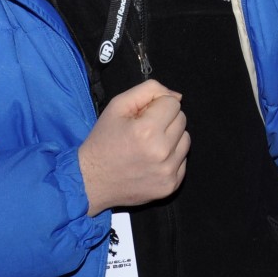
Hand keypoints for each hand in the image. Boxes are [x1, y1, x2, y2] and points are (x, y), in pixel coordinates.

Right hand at [79, 79, 189, 212]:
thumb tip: (176, 96)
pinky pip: (183, 161)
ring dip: (171, 139)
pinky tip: (152, 161)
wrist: (91, 181)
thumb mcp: (117, 106)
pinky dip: (171, 158)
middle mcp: (161, 152)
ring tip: (149, 145)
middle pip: (182, 120)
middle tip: (144, 131)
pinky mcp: (171, 186)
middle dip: (165, 120)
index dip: (157, 106)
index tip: (142, 116)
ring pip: (185, 140)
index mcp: (147, 130)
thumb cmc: (103, 142)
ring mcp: (168, 172)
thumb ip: (148, 91)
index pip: (173, 103)